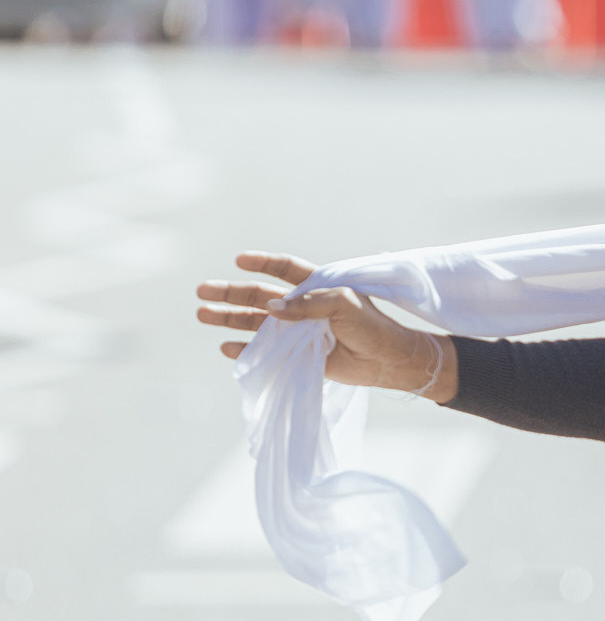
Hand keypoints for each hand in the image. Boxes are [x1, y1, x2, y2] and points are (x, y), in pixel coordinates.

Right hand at [195, 253, 459, 402]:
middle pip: (260, 295)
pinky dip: (245, 349)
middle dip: (232, 293)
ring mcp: (298, 331)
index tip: (240, 259)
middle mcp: (303, 307)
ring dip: (230, 319)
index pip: (286, 269)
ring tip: (201, 314)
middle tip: (201, 291)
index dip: (263, 263)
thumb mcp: (345, 305)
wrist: (388, 361)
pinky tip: (226, 347)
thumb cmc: (372, 326)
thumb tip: (271, 308)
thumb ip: (308, 304)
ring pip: (256, 322)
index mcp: (318, 287)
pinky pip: (266, 351)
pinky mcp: (298, 355)